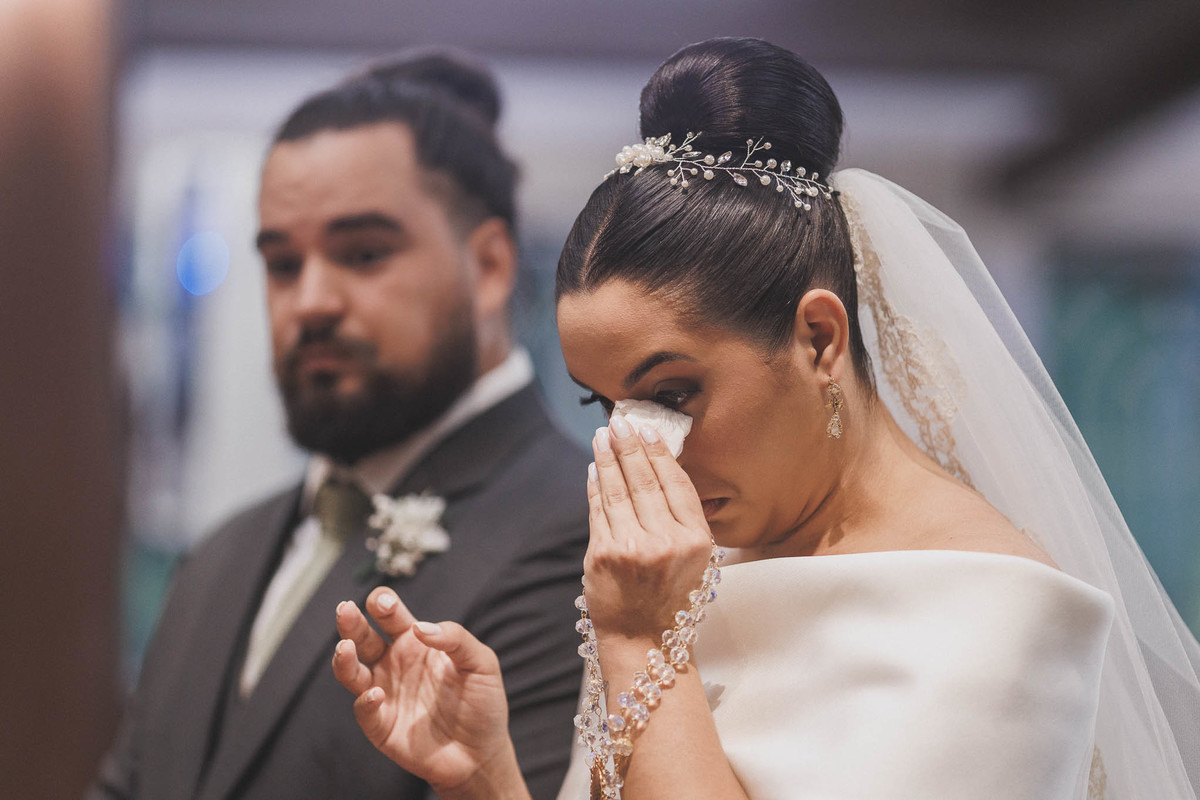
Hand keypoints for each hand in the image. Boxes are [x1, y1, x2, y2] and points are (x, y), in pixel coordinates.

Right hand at [332, 588, 528, 799]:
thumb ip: (456, 639)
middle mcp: (394, 664)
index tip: (382, 603)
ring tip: (345, 648)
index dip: (382, 603)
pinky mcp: (382, 726)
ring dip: (344, 659)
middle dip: (351, 622)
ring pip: (352, 672)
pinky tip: (377, 694)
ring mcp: (385, 694)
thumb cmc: (482, 703)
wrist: (481, 753)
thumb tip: (420, 627)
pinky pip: (365, 710)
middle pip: (363, 637)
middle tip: (345, 609)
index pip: (390, 616)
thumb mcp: (481, 663)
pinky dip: (366, 701)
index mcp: (416, 643)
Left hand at [584, 416, 712, 644]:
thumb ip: (681, 520)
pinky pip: (598, 511)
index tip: (649, 432)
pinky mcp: (603, 555)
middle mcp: (667, 542)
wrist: (644, 643)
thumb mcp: (695, 561)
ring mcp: (632, 548)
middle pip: (644, 481)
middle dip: (629, 446)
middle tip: (619, 422)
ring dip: (608, 458)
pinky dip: (596, 486)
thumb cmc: (670, 601)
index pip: (677, 484)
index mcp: (697, 542)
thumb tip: (657, 469)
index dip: (660, 454)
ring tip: (603, 437)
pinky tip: (595, 469)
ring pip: (618, 490)